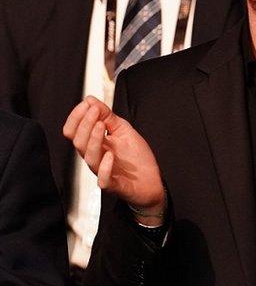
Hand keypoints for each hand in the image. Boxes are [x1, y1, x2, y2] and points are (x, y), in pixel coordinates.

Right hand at [62, 96, 165, 219]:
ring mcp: (103, 172)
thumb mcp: (124, 131)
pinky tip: (110, 155)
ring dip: (93, 140)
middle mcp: (96, 158)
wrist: (151, 181)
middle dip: (84, 124)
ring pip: (89, 158)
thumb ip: (108, 117)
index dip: (77, 118)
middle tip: (94, 111)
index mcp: (95, 145)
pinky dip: (105, 167)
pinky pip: (103, 179)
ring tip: (100, 125)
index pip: (74, 132)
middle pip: (78, 142)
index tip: (87, 104)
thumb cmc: (136, 158)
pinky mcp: (114, 185)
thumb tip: (90, 100)